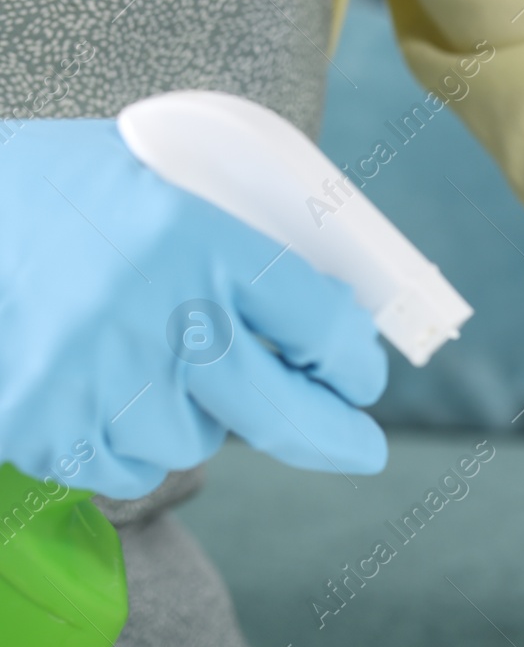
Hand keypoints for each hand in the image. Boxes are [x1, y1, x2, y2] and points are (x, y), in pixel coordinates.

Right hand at [0, 118, 385, 498]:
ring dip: (186, 417)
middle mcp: (162, 317)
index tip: (360, 378)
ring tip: (127, 358)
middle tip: (364, 450)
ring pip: (194, 441)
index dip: (354, 361)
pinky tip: (86, 388)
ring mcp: (105, 383)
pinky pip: (126, 468)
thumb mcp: (144, 177)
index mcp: (197, 241)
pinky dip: (120, 442)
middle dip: (336, 438)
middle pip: (287, 413)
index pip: (321, 323)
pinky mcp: (49, 432)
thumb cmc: (36, 196)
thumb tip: (317, 309)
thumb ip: (225, 241)